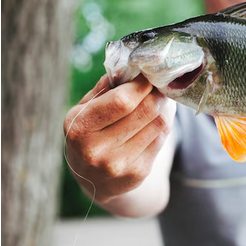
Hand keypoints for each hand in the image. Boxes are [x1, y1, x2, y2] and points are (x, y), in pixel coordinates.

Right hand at [64, 74, 175, 202]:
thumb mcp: (84, 110)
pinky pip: (162, 138)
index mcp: (80, 127)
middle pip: (146, 110)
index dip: (142, 84)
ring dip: (163, 107)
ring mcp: (119, 164)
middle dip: (157, 93)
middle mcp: (97, 150)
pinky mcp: (138, 172)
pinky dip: (164, 124)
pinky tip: (157, 118)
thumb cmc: (89, 135)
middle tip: (159, 84)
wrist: (94, 181)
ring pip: (159, 123)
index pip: (122, 101)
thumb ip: (105, 88)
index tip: (149, 73)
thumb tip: (131, 64)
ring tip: (159, 99)